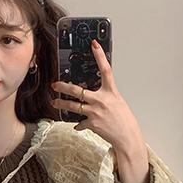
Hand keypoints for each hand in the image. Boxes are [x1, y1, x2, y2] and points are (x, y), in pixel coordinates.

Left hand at [51, 40, 149, 182]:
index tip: (94, 44)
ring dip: (62, 104)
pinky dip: (79, 125)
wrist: (127, 137)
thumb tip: (95, 95)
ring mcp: (95, 112)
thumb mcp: (117, 102)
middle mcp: (101, 100)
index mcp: (111, 91)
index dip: (100, 56)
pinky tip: (77, 126)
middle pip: (78, 90)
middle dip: (64, 87)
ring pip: (74, 107)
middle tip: (55, 84)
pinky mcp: (92, 124)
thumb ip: (105, 96)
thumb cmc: (124, 120)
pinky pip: (80, 123)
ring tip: (55, 103)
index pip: (105, 69)